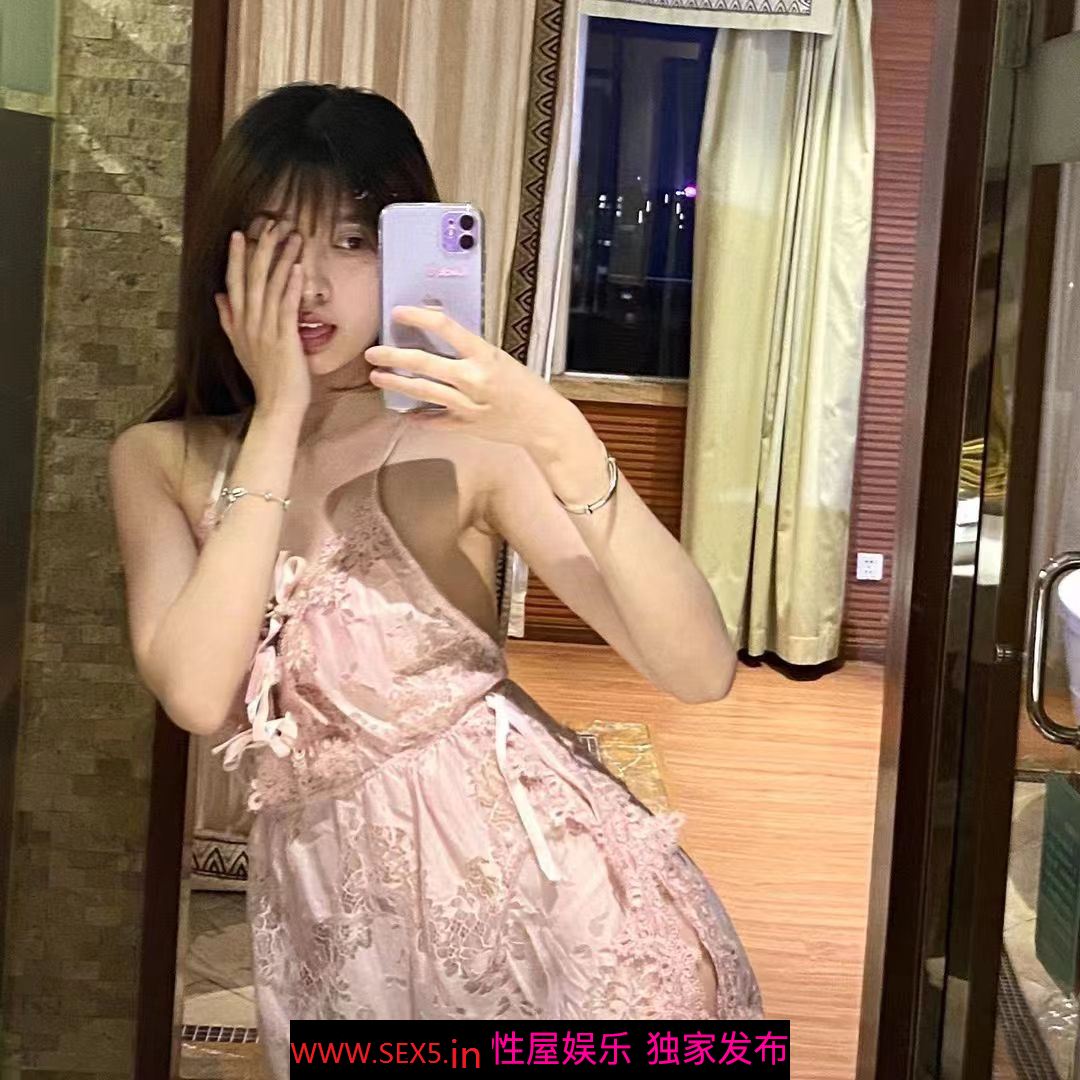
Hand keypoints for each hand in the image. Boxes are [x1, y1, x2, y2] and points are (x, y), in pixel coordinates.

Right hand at [214, 219, 310, 415]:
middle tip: (270, 222)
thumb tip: (219, 297)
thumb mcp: (241, 347)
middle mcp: (248, 323)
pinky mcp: (284, 338)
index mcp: (238, 323)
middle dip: (260, 248)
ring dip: (281, 258)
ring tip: (291, 235)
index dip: (236, 257)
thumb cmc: (266, 378)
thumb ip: (229, 321)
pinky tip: (297, 266)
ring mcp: (265, 330)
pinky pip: (286, 306)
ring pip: (270, 286)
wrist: (276, 405)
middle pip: (251, 277)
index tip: (240, 233)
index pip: (234, 282)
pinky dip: (290, 285)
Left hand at [364, 306, 569, 447]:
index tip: (398, 313)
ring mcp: (467, 405)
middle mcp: (473, 379)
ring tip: (377, 376)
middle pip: (424, 364)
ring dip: (396, 384)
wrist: (543, 421)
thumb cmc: (524, 386)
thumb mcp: (500, 359)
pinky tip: (404, 412)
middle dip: (393, 357)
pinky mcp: (465, 426)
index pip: (445, 329)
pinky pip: (435, 420)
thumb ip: (470, 352)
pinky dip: (418, 416)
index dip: (418, 318)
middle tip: (373, 352)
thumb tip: (437, 338)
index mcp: (484, 356)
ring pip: (423, 391)